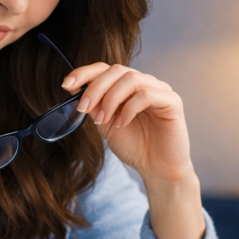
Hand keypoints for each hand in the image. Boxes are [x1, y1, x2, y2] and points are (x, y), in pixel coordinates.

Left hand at [61, 63, 193, 184]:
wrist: (156, 169)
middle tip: (84, 108)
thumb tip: (73, 88)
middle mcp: (144, 83)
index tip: (67, 85)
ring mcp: (160, 90)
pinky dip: (129, 108)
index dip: (84, 73)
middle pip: (117, 70)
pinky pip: (147, 94)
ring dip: (111, 99)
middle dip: (96, 88)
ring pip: (131, 79)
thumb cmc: (134, 146)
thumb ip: (94, 105)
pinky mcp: (172, 101)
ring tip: (103, 120)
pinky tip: (122, 124)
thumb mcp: (105, 124)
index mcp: (127, 87)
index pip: (105, 69)